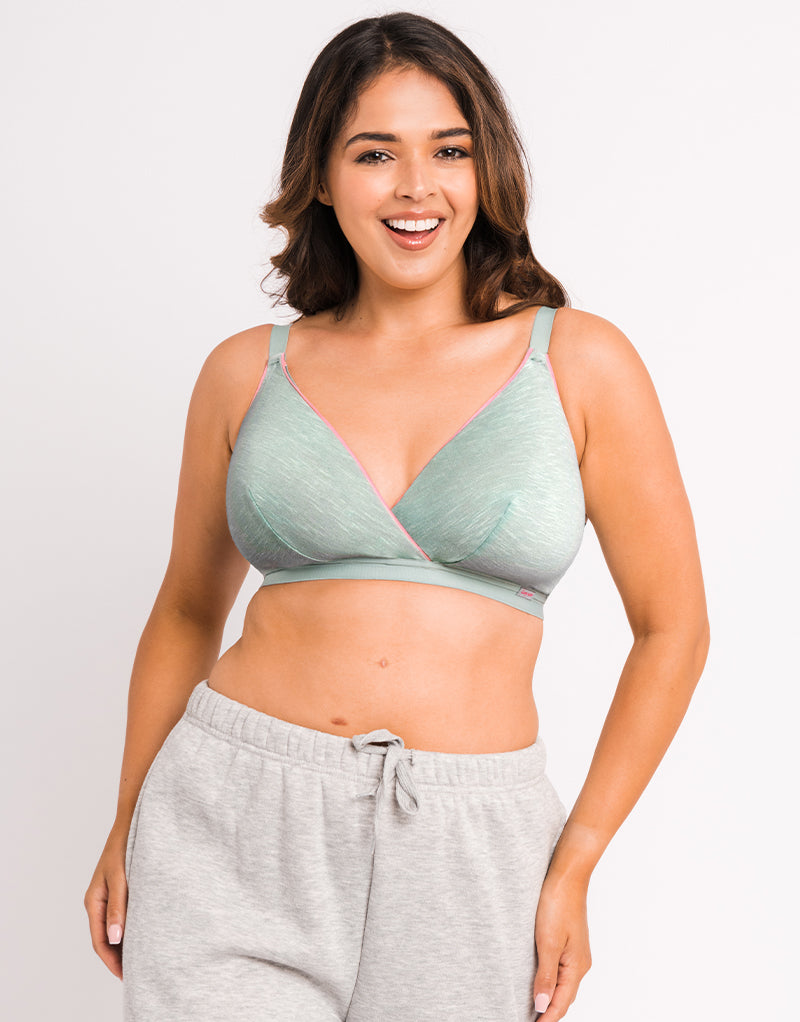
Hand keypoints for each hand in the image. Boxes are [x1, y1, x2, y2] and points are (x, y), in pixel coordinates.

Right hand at [84, 824, 129, 979]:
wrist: (134, 819)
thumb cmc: (126, 844)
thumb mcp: (120, 877)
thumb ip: (118, 907)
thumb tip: (116, 939)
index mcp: (94, 901)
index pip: (100, 941)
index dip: (112, 961)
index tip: (127, 976)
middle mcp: (100, 901)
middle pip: (107, 938)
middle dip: (119, 957)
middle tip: (139, 973)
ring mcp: (110, 894)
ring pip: (116, 927)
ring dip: (126, 943)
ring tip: (144, 958)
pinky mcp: (122, 888)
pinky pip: (124, 914)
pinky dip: (132, 927)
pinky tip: (147, 932)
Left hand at [532, 871, 591, 1019]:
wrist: (567, 875)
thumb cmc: (557, 904)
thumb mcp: (547, 942)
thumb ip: (545, 976)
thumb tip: (542, 1005)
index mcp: (577, 966)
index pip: (562, 1003)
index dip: (547, 1018)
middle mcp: (580, 963)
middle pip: (565, 997)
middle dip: (549, 1011)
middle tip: (529, 1019)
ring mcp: (576, 952)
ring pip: (564, 984)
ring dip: (551, 997)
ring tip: (532, 1006)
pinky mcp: (569, 941)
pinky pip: (561, 969)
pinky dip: (552, 981)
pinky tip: (540, 979)